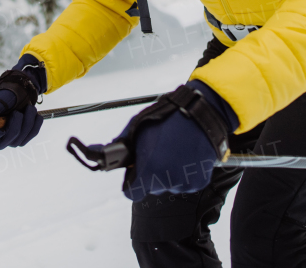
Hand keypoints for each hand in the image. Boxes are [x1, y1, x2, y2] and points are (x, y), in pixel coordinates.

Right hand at [0, 54, 45, 149]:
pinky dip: (34, 127)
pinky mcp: (19, 134)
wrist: (24, 84)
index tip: (0, 131)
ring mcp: (6, 133)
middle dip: (13, 129)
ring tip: (29, 108)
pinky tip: (36, 116)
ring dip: (26, 124)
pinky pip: (27, 138)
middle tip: (18, 113)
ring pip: (16, 142)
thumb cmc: (7, 90)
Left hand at [112, 81, 236, 201]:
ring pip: (169, 184)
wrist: (201, 114)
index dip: (131, 182)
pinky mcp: (198, 182)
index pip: (131, 192)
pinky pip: (185, 182)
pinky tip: (186, 155)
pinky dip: (185, 173)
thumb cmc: (169, 118)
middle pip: (151, 186)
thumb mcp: (138, 127)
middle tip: (159, 152)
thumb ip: (121, 145)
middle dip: (152, 173)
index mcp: (149, 170)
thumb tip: (103, 152)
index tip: (134, 174)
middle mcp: (166, 181)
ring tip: (175, 150)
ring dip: (169, 172)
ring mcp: (184, 183)